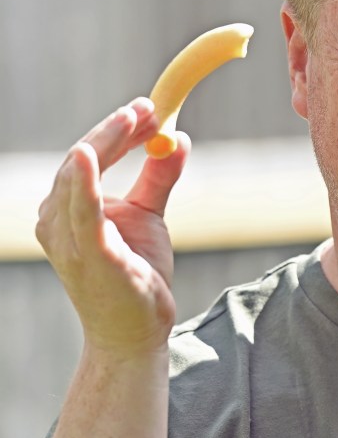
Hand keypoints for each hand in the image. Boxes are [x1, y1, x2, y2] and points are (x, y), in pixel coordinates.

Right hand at [35, 98, 190, 357]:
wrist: (135, 329)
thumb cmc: (136, 272)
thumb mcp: (149, 215)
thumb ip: (159, 177)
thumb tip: (180, 138)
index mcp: (68, 207)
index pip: (87, 156)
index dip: (116, 129)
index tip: (150, 108)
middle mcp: (57, 220)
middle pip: (79, 159)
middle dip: (115, 130)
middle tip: (149, 108)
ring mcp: (68, 239)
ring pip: (76, 177)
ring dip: (106, 142)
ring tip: (134, 117)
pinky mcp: (89, 256)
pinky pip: (81, 214)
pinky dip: (83, 182)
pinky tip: (89, 154)